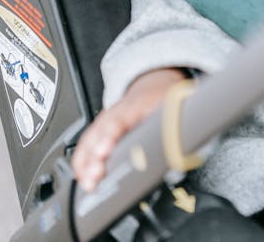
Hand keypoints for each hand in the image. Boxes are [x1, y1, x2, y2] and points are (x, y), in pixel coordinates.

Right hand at [71, 67, 187, 191]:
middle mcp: (117, 111)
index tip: (104, 150)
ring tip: (88, 182)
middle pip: (100, 133)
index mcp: (137, 104)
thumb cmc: (164, 96)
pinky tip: (83, 175)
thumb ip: (175, 126)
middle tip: (94, 175)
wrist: (153, 81)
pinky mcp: (100, 127)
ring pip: (90, 138)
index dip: (110, 135)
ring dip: (86, 162)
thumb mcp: (174, 107)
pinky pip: (86, 142)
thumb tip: (182, 150)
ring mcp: (107, 118)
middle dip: (94, 156)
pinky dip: (82, 159)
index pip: (120, 119)